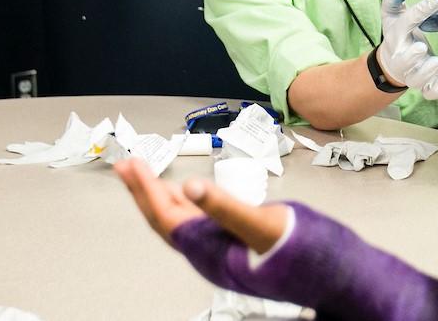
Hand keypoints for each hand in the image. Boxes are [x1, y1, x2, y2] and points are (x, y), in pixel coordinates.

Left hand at [115, 158, 286, 253]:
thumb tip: (190, 186)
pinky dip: (180, 201)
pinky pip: (191, 218)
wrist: (313, 272)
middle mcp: (202, 246)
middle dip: (141, 191)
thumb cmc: (288, 252)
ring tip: (142, 174)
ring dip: (156, 194)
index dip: (145, 189)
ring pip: (174, 218)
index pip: (164, 214)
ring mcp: (212, 242)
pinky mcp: (225, 237)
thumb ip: (223, 205)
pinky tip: (181, 192)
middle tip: (124, 166)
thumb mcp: (256, 223)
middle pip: (161, 217)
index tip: (132, 165)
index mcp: (203, 244)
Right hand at [377, 0, 437, 99]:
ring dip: (426, 72)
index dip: (422, 10)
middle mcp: (402, 57)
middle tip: (421, 47)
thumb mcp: (391, 14)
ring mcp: (412, 73)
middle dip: (411, 56)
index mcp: (396, 36)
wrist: (392, 63)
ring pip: (416, 80)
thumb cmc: (397, 34)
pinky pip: (429, 93)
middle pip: (402, 62)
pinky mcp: (424, 84)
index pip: (407, 22)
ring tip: (436, 61)